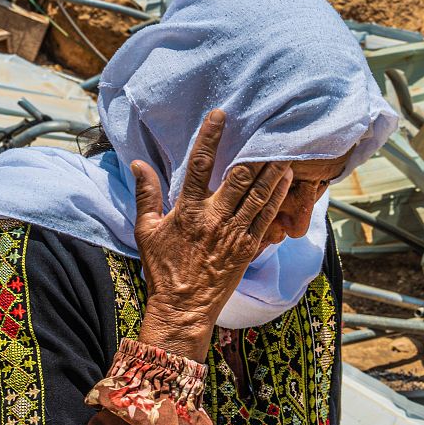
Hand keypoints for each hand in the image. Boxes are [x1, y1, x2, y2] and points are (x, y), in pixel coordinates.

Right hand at [130, 109, 292, 359]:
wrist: (182, 308)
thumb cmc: (162, 269)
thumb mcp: (146, 230)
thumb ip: (146, 194)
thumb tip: (138, 163)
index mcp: (188, 210)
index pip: (200, 165)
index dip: (210, 137)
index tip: (220, 115)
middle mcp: (214, 218)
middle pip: (239, 177)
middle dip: (254, 152)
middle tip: (266, 131)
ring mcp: (234, 234)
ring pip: (259, 195)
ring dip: (273, 171)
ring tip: (284, 150)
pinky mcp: (248, 248)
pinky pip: (267, 218)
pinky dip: (278, 197)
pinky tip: (285, 181)